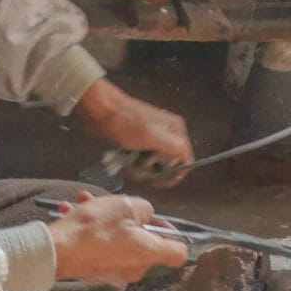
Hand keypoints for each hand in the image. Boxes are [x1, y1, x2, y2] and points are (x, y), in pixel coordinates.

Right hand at [47, 191, 187, 288]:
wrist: (58, 250)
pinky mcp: (98, 272)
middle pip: (145, 244)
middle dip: (129, 221)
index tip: (158, 222)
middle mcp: (136, 269)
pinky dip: (93, 232)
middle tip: (113, 205)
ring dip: (106, 221)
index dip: (173, 234)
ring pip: (119, 242)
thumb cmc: (94, 228)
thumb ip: (145, 209)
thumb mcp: (125, 206)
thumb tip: (146, 215)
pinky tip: (74, 213)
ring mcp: (116, 273)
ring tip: (86, 201)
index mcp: (149, 254)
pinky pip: (102, 248)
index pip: (179, 253)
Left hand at [76, 77, 192, 182]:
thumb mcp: (154, 136)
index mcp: (176, 130)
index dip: (173, 174)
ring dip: (141, 169)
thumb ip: (175, 148)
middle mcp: (168, 134)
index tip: (158, 180)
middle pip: (169, 165)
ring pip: (154, 165)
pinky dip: (134, 164)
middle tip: (139, 168)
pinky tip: (125, 160)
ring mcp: (154, 138)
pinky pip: (142, 161)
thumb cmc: (125, 121)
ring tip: (129, 162)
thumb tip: (187, 162)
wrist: (102, 110)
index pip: (185, 161)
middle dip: (154, 171)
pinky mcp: (140, 142)